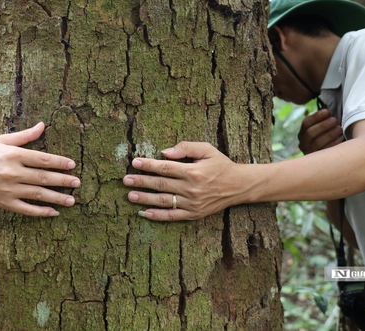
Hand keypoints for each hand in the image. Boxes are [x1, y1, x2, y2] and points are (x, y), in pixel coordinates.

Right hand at [0, 122, 78, 216]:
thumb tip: (43, 125)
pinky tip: (53, 212)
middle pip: (44, 177)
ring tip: (72, 200)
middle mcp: (12, 172)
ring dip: (57, 198)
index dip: (60, 162)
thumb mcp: (1, 141)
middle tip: (78, 183)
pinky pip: (26, 209)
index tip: (72, 165)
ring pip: (38, 194)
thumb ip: (24, 136)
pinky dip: (40, 212)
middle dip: (63, 180)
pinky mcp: (4, 203)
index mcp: (13, 155)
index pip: (43, 159)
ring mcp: (8, 189)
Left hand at [122, 142, 244, 220]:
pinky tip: (145, 213)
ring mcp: (192, 203)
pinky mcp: (194, 214)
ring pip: (164, 201)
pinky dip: (158, 216)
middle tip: (125, 180)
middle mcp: (191, 188)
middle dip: (141, 182)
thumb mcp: (207, 149)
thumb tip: (164, 152)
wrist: (239, 186)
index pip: (165, 168)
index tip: (134, 162)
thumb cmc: (220, 165)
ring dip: (145, 199)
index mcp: (193, 171)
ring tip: (130, 195)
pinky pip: (173, 216)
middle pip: (161, 185)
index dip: (148, 165)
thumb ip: (186, 147)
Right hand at [298, 109, 342, 154]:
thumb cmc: (329, 136)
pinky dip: (333, 144)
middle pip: (310, 133)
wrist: (331, 156)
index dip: (316, 116)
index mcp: (303, 133)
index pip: (306, 123)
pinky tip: (341, 138)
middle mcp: (303, 143)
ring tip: (339, 129)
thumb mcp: (324, 127)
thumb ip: (325, 119)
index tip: (328, 111)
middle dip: (323, 125)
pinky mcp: (317, 161)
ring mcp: (309, 152)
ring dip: (329, 134)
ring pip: (316, 143)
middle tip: (335, 120)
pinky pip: (324, 152)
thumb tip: (329, 109)